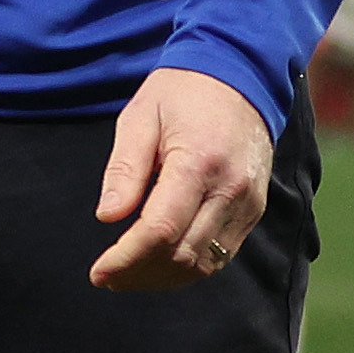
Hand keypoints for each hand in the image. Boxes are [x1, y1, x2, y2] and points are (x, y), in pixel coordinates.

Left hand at [91, 67, 272, 291]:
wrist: (241, 74)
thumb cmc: (183, 92)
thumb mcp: (141, 118)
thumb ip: (124, 169)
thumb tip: (108, 217)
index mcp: (198, 162)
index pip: (160, 230)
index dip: (126, 259)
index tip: (99, 271)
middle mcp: (230, 187)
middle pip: (182, 255)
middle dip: (139, 274)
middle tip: (107, 276)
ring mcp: (248, 201)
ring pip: (204, 264)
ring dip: (163, 278)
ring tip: (130, 274)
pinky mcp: (254, 208)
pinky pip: (222, 254)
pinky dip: (188, 267)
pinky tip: (161, 262)